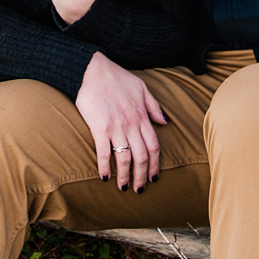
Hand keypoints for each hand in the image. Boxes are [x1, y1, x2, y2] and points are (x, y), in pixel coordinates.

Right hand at [74, 53, 166, 191]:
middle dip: (142, 176)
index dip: (155, 164)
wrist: (93, 69)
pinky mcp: (99, 127)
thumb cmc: (116, 77)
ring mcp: (116, 126)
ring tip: (122, 188)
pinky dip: (104, 167)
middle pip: (142, 156)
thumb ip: (154, 106)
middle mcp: (131, 124)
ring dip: (125, 176)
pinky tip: (104, 177)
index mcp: (142, 116)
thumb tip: (165, 122)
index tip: (154, 177)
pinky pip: (103, 152)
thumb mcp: (141, 88)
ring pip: (125, 158)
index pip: (154, 146)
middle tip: (139, 189)